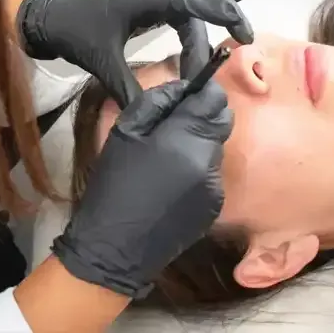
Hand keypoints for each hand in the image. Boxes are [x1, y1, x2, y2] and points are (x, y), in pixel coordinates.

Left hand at [19, 0, 253, 107]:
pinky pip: (182, 1)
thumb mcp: (102, 64)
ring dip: (214, 12)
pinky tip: (216, 22)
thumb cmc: (74, 34)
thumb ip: (129, 89)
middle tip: (243, 40)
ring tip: (237, 35)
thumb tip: (156, 116)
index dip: (217, 12)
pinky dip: (201, 10)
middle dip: (223, 12)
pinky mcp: (147, 3)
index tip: (238, 33)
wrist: (51, 18)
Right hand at [52, 70, 231, 298]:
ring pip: (215, 149)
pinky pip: (210, 175)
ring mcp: (215, 186)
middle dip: (202, 117)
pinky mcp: (214, 206)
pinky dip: (196, 170)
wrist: (115, 246)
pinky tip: (170, 182)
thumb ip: (156, 103)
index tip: (191, 90)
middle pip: (220, 124)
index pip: (214, 101)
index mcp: (184, 140)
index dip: (206, 91)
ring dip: (197, 144)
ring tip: (165, 157)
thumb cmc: (112, 185)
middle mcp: (208, 161)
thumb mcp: (124, 134)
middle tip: (172, 124)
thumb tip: (181, 87)